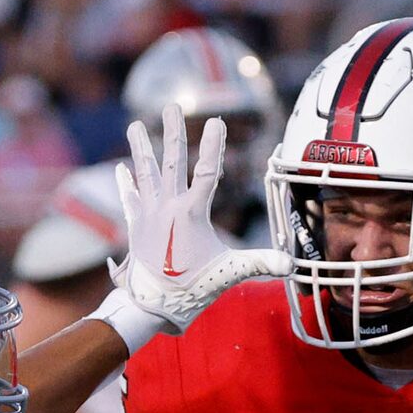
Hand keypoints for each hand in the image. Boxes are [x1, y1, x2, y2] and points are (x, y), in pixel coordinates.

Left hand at [101, 106, 288, 340]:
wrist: (150, 307)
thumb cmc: (191, 289)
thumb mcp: (228, 273)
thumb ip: (259, 263)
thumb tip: (291, 265)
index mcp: (192, 213)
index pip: (208, 171)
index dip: (214, 145)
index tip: (217, 121)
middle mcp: (167, 207)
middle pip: (172, 161)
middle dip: (174, 131)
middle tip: (172, 105)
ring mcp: (148, 215)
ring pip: (145, 173)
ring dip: (141, 147)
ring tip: (136, 124)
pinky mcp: (135, 227)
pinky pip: (129, 198)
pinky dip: (126, 182)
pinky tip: (121, 167)